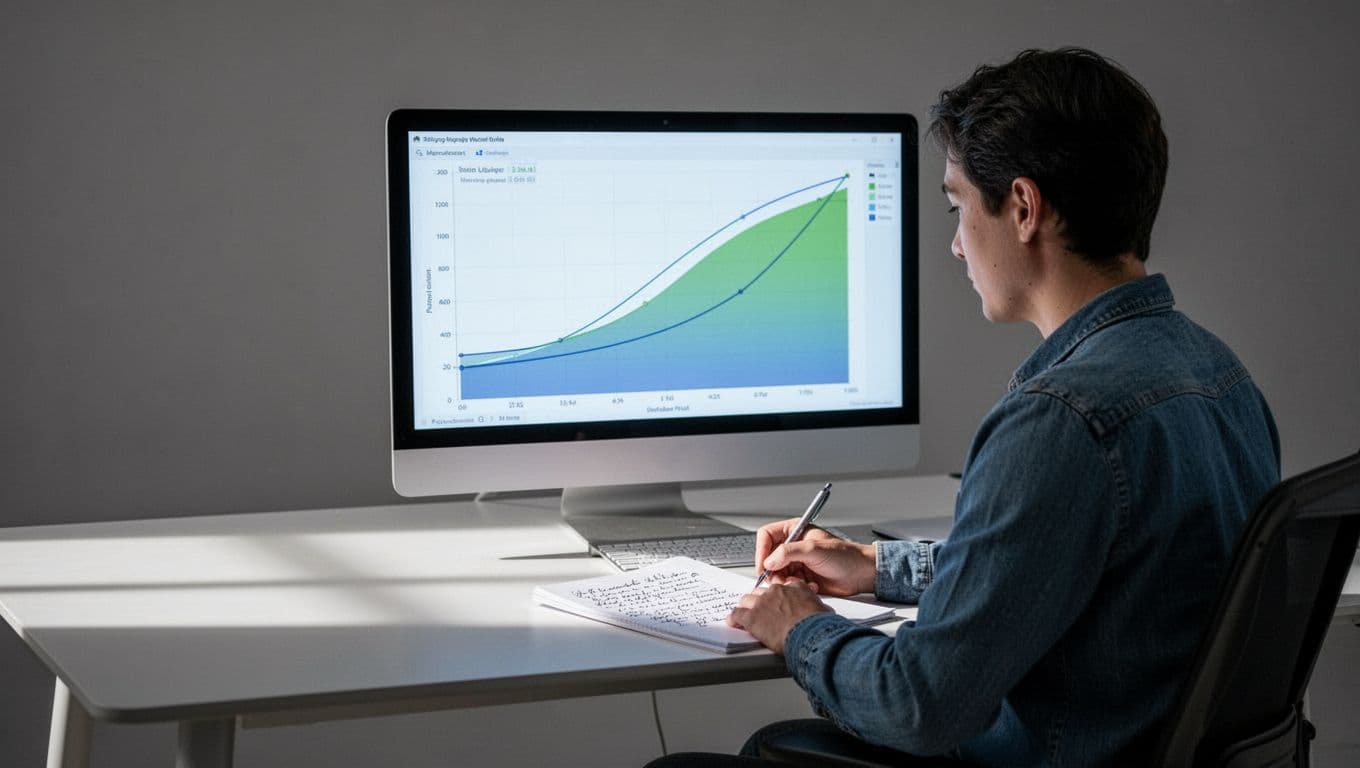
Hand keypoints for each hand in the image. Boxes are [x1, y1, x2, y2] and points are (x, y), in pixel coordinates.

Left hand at [727, 580, 830, 653]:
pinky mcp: (752, 616)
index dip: (779, 595)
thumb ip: (818, 608)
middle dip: (760, 601)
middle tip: (762, 610)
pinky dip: (734, 619)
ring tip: (746, 614)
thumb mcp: (823, 611)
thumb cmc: (818, 625)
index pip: (782, 587)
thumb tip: (823, 613)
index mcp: (795, 588)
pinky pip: (737, 614)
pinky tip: (733, 622)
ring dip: (747, 608)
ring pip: (747, 600)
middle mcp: (777, 591)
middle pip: (762, 592)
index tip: (779, 601)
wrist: (810, 634)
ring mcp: (762, 602)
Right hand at [755, 519, 876, 596]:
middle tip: (782, 579)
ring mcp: (797, 562)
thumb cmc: (846, 555)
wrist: (861, 574)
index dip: (762, 551)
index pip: (766, 536)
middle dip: (774, 571)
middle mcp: (793, 546)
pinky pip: (787, 585)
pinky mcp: (801, 577)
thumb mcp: (814, 549)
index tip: (764, 566)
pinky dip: (795, 588)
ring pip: (776, 574)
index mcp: (794, 531)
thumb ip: (789, 552)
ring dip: (786, 581)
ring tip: (800, 583)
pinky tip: (810, 586)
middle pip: (768, 558)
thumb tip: (769, 561)